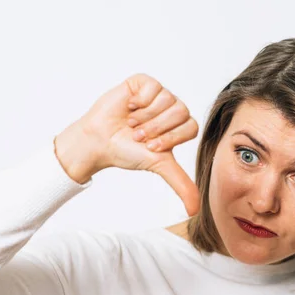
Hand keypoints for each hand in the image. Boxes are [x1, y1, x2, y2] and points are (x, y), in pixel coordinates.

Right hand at [55, 73, 199, 215]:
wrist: (99, 141)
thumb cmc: (127, 152)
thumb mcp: (159, 167)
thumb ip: (181, 183)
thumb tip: (195, 211)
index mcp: (180, 127)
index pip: (191, 127)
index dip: (170, 138)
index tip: (151, 147)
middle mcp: (172, 109)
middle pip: (180, 112)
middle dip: (156, 128)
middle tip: (138, 135)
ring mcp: (159, 94)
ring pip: (167, 99)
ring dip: (145, 116)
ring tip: (131, 123)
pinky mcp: (144, 83)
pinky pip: (153, 86)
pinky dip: (139, 101)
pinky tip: (128, 108)